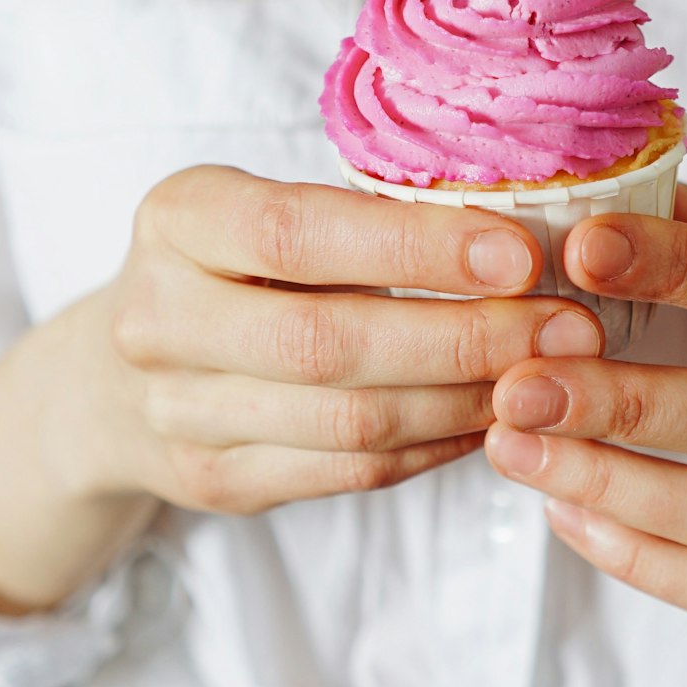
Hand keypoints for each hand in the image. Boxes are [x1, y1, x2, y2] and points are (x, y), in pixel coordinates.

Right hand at [41, 165, 602, 515]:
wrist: (116, 371)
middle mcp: (161, 317)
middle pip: (330, 342)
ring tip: (552, 377)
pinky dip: (435, 444)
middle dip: (467, 338)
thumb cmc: (232, 265)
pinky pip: (349, 473)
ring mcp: (180, 411)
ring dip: (467, 400)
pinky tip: (492, 416)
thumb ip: (364, 218)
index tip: (522, 256)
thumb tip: (519, 242)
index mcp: (179, 219)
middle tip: (570, 329)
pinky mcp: (215, 479)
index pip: (300, 234)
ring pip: (349, 423)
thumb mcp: (268, 206)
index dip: (416, 249)